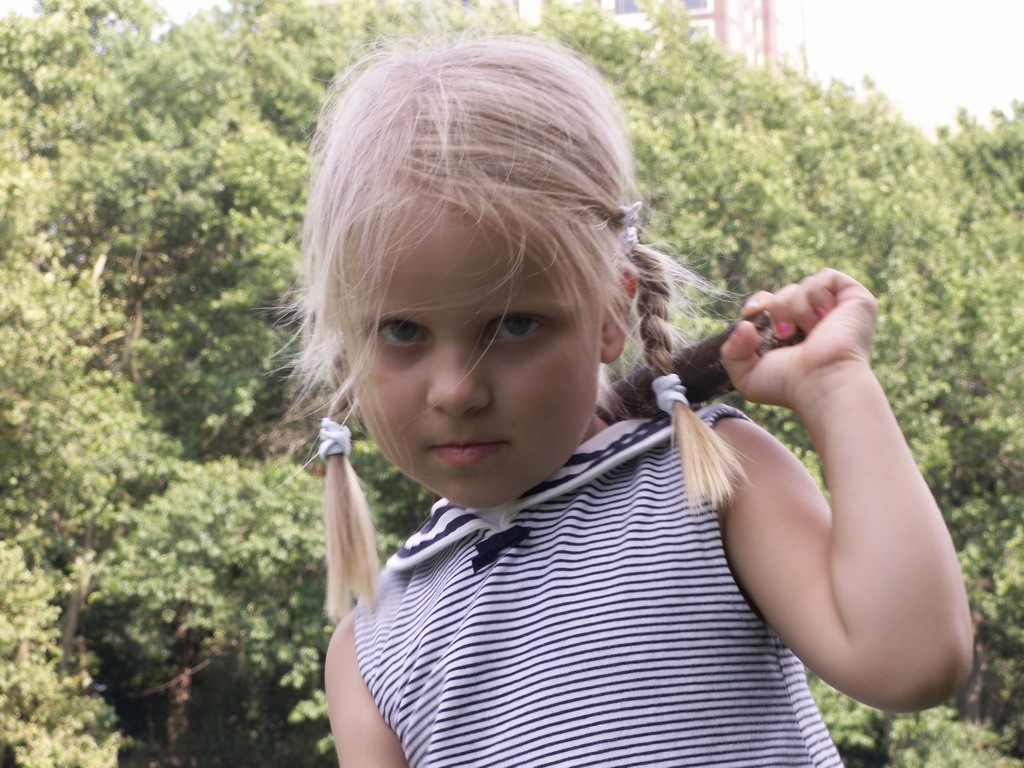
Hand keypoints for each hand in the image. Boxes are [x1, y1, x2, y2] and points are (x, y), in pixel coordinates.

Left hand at [720, 268, 877, 410]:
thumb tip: (744, 325)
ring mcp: (838, 310)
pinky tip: (822, 320)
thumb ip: (732, 352)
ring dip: (795, 308)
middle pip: (785, 292)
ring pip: (802, 285)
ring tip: (807, 332)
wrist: (821, 383)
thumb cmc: (789, 386)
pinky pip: (825, 277)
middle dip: (776, 307)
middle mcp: (817, 321)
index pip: (773, 303)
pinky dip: (815, 296)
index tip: (751, 313)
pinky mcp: (856, 299)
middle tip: (783, 334)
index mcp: (796, 335)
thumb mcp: (747, 376)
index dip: (760, 303)